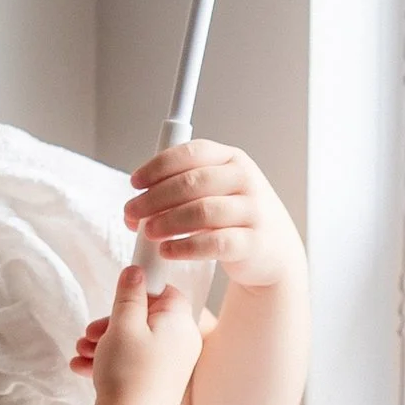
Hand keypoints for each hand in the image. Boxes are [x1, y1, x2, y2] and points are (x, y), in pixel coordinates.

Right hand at [81, 266, 202, 404]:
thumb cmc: (128, 374)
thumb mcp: (122, 324)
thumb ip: (129, 294)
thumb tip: (136, 272)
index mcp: (180, 323)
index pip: (165, 292)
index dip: (138, 291)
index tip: (117, 296)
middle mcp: (181, 344)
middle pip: (145, 319)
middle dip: (111, 322)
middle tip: (90, 331)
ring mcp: (170, 367)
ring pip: (134, 343)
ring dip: (104, 343)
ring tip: (81, 351)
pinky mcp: (157, 385)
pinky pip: (133, 364)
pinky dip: (110, 362)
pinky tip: (83, 367)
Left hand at [123, 140, 300, 292]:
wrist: (273, 251)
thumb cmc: (234, 217)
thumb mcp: (215, 191)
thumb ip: (181, 188)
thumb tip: (137, 203)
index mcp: (231, 159)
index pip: (191, 153)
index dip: (158, 166)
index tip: (135, 183)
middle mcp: (244, 180)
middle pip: (192, 182)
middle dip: (154, 198)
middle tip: (131, 212)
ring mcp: (252, 210)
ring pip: (202, 212)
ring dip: (167, 222)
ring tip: (147, 233)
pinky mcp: (253, 242)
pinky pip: (215, 243)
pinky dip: (185, 248)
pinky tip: (167, 251)